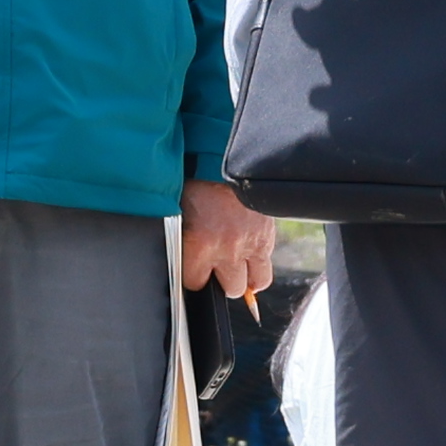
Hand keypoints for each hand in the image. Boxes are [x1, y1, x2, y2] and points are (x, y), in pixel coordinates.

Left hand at [177, 179, 274, 309]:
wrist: (221, 157)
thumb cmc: (195, 181)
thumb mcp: (178, 213)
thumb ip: (182, 240)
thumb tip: (181, 258)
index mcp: (200, 243)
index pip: (196, 283)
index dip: (194, 276)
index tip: (193, 269)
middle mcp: (228, 248)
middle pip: (232, 288)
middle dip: (223, 281)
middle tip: (217, 267)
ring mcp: (252, 242)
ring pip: (257, 282)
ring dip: (247, 277)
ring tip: (237, 266)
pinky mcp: (268, 233)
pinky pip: (267, 261)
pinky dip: (258, 259)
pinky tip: (247, 248)